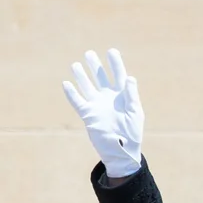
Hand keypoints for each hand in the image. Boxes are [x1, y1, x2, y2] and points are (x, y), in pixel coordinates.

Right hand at [62, 49, 144, 178]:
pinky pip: (77, 101)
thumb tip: (130, 77)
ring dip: (81, 76)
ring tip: (76, 64)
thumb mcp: (135, 113)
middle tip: (89, 53)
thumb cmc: (132, 133)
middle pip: (100, 78)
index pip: (119, 76)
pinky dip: (72, 93)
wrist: (122, 151)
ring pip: (87, 86)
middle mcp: (108, 98)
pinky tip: (67, 83)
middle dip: (95, 66)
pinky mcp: (88, 114)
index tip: (111, 51)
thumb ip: (131, 95)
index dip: (115, 64)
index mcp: (122, 96)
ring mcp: (97, 105)